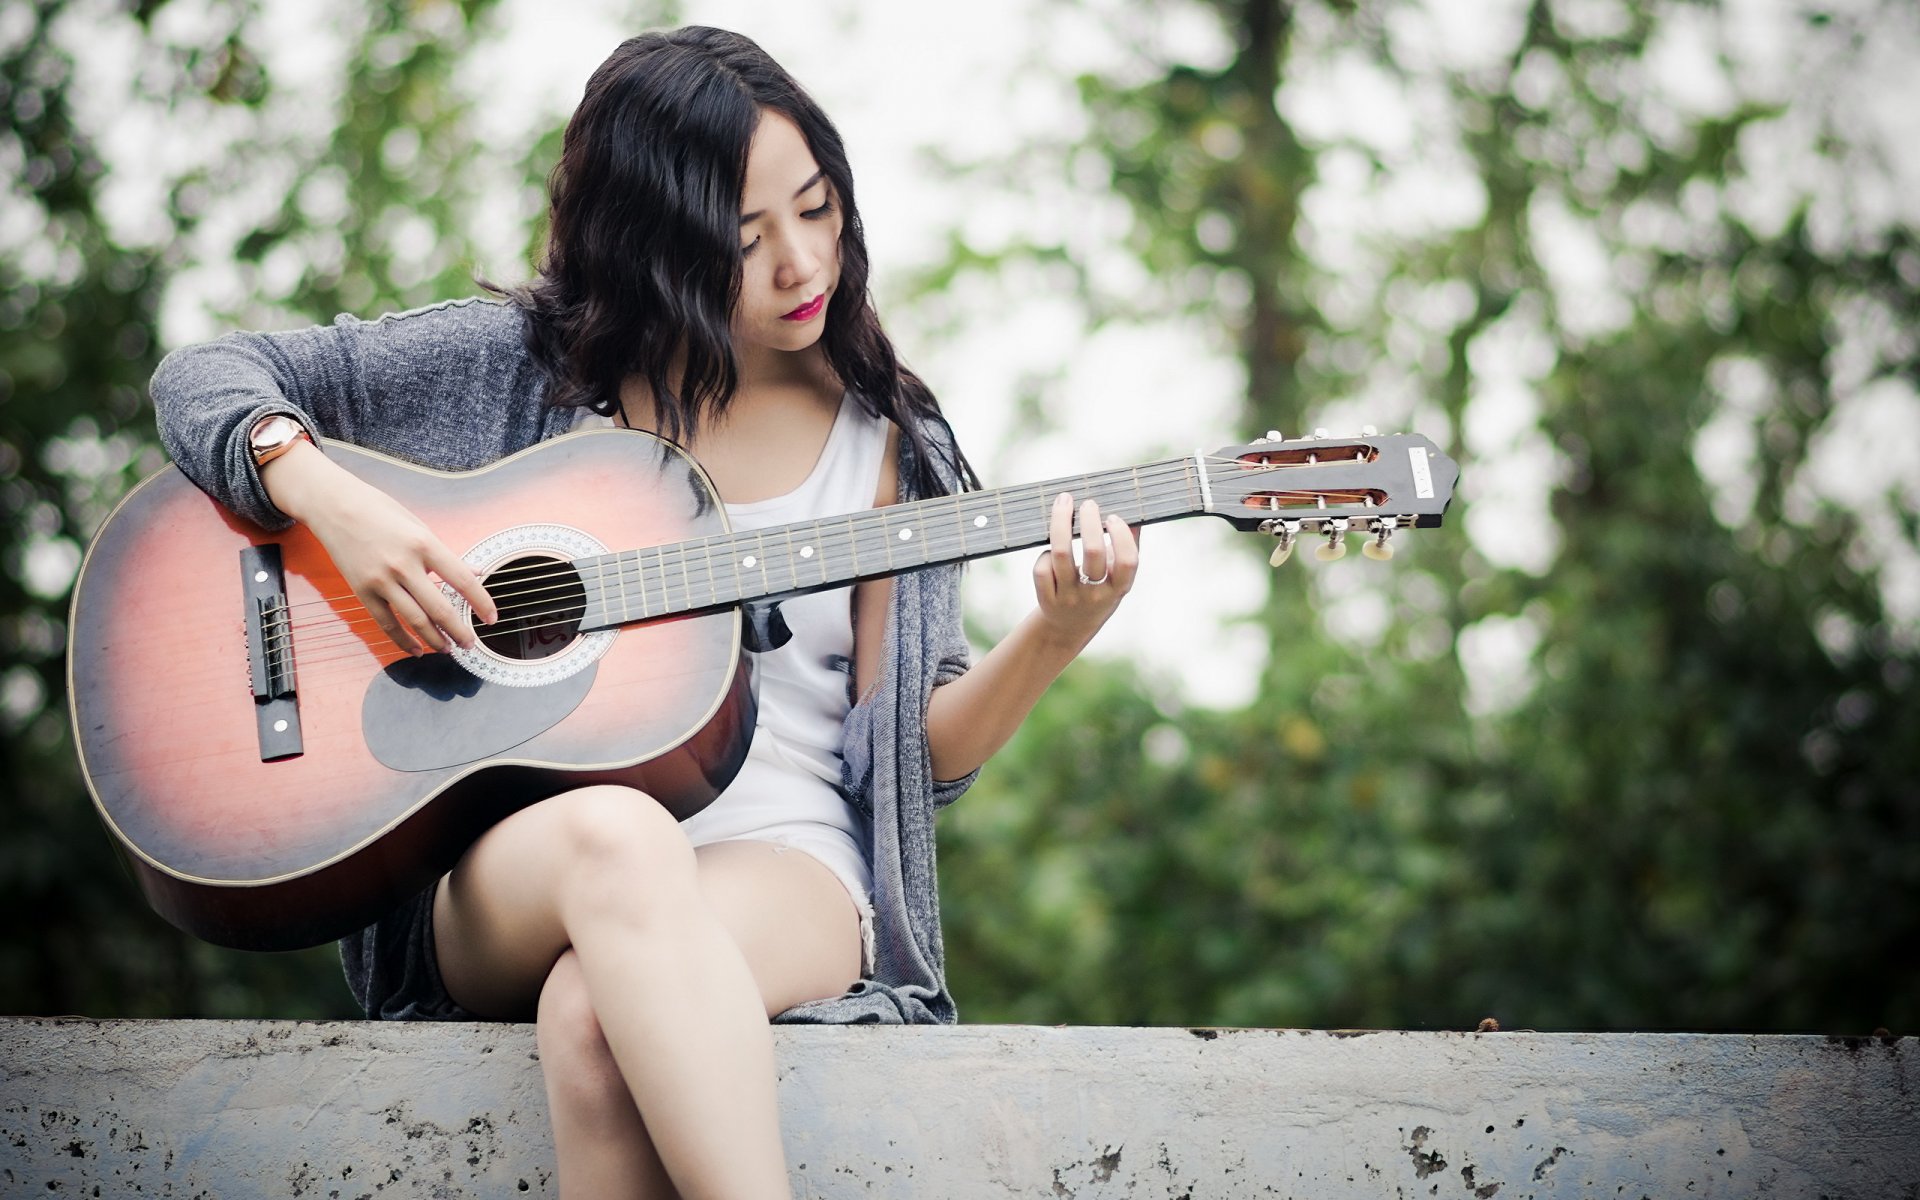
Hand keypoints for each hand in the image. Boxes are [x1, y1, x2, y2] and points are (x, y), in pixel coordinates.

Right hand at [264, 443, 497, 653]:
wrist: (334, 506)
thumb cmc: (380, 511)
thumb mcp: (419, 525)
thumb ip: (446, 554)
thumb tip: (476, 572)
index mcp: (424, 544)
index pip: (462, 580)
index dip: (481, 603)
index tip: (492, 618)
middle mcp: (404, 565)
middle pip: (440, 608)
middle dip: (459, 631)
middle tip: (471, 644)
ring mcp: (381, 581)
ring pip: (415, 621)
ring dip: (435, 640)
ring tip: (449, 649)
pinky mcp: (362, 591)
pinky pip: (387, 623)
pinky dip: (403, 641)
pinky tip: (417, 650)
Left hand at [1031, 492, 1139, 649]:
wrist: (1069, 627)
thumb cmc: (1098, 591)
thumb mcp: (1118, 578)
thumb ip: (1129, 548)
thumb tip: (1135, 513)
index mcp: (1118, 589)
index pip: (1127, 562)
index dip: (1122, 536)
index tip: (1113, 517)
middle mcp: (1095, 595)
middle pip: (1093, 552)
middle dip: (1089, 521)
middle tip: (1088, 503)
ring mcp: (1069, 598)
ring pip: (1061, 554)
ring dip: (1060, 523)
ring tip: (1063, 502)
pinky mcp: (1047, 599)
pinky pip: (1042, 568)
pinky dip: (1045, 554)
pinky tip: (1051, 548)